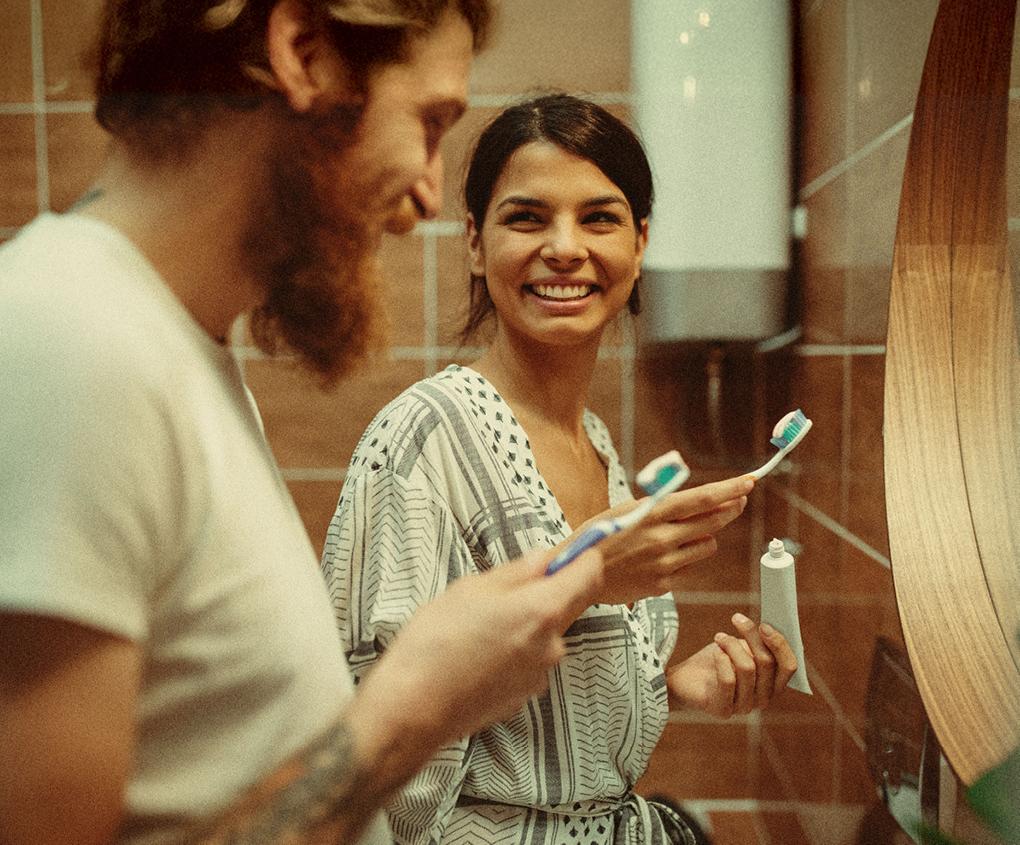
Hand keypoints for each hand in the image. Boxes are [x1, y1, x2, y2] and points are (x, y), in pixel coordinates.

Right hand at [349, 547, 602, 771]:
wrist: (413, 709)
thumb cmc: (436, 644)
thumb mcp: (471, 589)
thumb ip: (516, 572)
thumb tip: (543, 560)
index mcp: (542, 611)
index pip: (589, 575)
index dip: (582, 557)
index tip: (570, 550)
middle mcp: (552, 645)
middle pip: (566, 606)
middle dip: (541, 592)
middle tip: (498, 592)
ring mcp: (540, 675)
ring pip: (543, 634)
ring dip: (522, 624)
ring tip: (477, 628)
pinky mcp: (524, 696)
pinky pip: (528, 660)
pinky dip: (511, 651)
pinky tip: (475, 655)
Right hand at [565, 475, 752, 605]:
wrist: (579, 572)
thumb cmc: (602, 535)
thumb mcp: (629, 509)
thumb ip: (663, 506)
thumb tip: (700, 501)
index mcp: (652, 513)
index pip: (701, 498)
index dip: (729, 490)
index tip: (749, 482)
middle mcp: (662, 537)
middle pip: (714, 521)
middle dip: (731, 509)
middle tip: (739, 501)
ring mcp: (664, 562)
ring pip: (708, 545)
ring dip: (704, 537)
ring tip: (683, 535)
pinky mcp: (663, 584)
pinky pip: (690, 567)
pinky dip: (684, 559)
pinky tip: (662, 558)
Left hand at [666, 613, 797, 717]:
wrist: (684, 680)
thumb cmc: (716, 661)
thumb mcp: (740, 648)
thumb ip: (757, 643)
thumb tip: (767, 627)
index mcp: (773, 684)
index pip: (788, 666)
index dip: (779, 644)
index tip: (763, 624)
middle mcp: (763, 699)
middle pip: (767, 662)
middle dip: (751, 635)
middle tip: (736, 618)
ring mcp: (745, 707)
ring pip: (747, 668)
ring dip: (731, 645)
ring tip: (719, 637)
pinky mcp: (724, 710)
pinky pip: (728, 680)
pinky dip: (721, 659)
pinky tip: (715, 651)